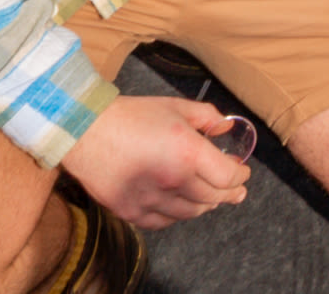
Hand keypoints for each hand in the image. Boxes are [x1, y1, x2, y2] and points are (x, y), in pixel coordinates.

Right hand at [69, 93, 261, 232]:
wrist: (85, 131)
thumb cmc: (132, 115)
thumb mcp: (176, 106)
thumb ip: (208, 116)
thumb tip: (227, 127)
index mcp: (188, 153)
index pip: (227, 177)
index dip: (241, 176)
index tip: (243, 172)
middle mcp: (173, 181)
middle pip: (213, 198)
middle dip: (230, 194)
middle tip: (237, 192)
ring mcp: (151, 200)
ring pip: (191, 213)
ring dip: (206, 205)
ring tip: (212, 199)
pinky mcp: (131, 211)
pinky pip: (164, 222)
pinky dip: (178, 215)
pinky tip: (182, 207)